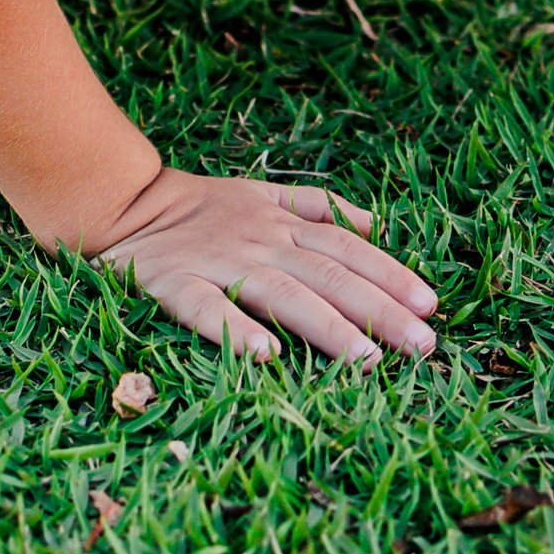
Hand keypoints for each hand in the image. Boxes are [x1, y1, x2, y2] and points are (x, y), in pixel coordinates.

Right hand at [92, 168, 438, 364]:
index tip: (431, 305)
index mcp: (281, 223)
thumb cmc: (202, 207)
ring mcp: (220, 263)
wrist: (123, 203)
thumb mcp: (264, 194)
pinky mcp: (176, 286)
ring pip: (282, 295)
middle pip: (329, 276)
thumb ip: (319, 206)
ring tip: (368, 360)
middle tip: (422, 345)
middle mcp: (260, 242)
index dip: (390, 275)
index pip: (348, 249)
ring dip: (328, 328)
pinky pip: (209, 310)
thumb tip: (375, 222)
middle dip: (380, 310)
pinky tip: (268, 358)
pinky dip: (238, 332)